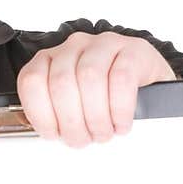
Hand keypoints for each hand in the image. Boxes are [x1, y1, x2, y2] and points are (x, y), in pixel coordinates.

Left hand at [16, 31, 176, 146]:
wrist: (150, 84)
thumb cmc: (108, 98)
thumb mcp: (75, 105)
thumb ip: (57, 114)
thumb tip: (51, 135)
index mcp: (51, 59)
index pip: (32, 81)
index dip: (41, 114)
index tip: (54, 134)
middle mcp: (74, 47)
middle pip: (61, 83)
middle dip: (72, 122)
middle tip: (84, 139)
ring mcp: (104, 44)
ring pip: (89, 78)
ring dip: (96, 117)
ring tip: (104, 132)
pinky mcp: (133, 50)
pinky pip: (121, 79)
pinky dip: (119, 108)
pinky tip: (122, 122)